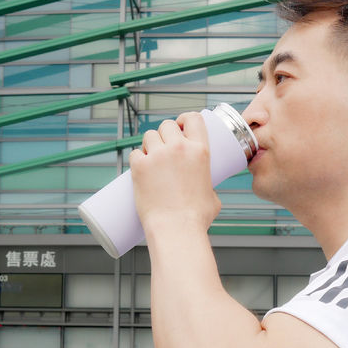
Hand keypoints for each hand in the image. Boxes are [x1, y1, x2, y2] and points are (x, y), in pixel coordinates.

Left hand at [129, 112, 221, 234]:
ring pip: (149, 135)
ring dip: (149, 143)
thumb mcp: (212, 196)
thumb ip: (208, 187)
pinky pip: (135, 153)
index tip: (180, 126)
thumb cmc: (196, 218)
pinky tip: (140, 168)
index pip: (193, 119)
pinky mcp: (140, 166)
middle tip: (163, 147)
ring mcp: (157, 156)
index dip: (184, 119)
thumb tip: (206, 191)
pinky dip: (137, 159)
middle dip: (164, 133)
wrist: (176, 229)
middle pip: (167, 125)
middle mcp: (179, 148)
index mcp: (200, 151)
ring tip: (151, 158)